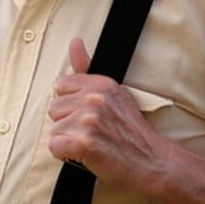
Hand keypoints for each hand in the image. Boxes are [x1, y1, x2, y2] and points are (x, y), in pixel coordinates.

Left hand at [47, 35, 168, 190]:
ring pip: (54, 130)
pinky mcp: (84, 143)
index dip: (71, 105)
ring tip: (91, 143)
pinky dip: (65, 155)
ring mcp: (89, 121)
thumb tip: (74, 42)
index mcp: (101, 84)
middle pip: (53, 109)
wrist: (151, 161)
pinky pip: (55, 147)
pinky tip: (83, 154)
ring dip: (68, 141)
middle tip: (92, 132)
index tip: (87, 115)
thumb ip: (87, 71)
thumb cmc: (131, 131)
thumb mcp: (114, 93)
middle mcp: (94, 99)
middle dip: (68, 123)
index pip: (60, 86)